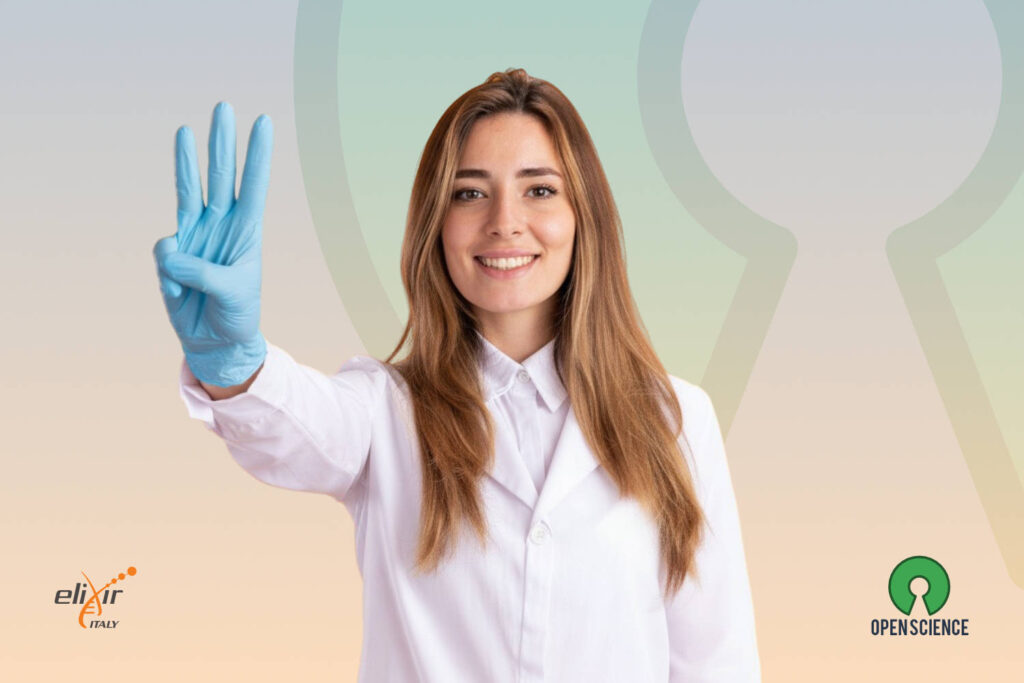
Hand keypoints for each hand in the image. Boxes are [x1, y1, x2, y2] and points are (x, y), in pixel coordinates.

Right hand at [153, 102, 272, 386]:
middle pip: (221, 175)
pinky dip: (170, 275)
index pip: (254, 185)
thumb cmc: (236, 315)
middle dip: (222, 142)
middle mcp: (222, 225)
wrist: (215, 341)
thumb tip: (170, 252)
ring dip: (186, 161)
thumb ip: (202, 272)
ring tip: (185, 129)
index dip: (258, 155)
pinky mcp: (173, 254)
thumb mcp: (231, 293)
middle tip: (224, 107)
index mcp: (248, 231)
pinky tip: (181, 295)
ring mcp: (196, 235)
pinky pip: (165, 253)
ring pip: (188, 190)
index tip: (264, 123)